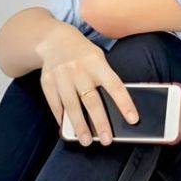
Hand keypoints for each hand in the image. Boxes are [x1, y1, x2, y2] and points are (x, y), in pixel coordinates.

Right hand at [38, 25, 139, 145]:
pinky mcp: (47, 82)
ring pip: (71, 105)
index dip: (124, 103)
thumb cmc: (84, 55)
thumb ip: (105, 81)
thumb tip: (116, 110)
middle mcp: (78, 69)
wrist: (55, 40)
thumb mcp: (98, 60)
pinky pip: (55, 104)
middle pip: (91, 100)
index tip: (133, 120)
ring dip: (79, 125)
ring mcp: (61, 75)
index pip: (114, 85)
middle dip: (100, 122)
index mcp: (97, 63)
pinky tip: (68, 130)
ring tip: (86, 141)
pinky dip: (62, 119)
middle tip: (106, 140)